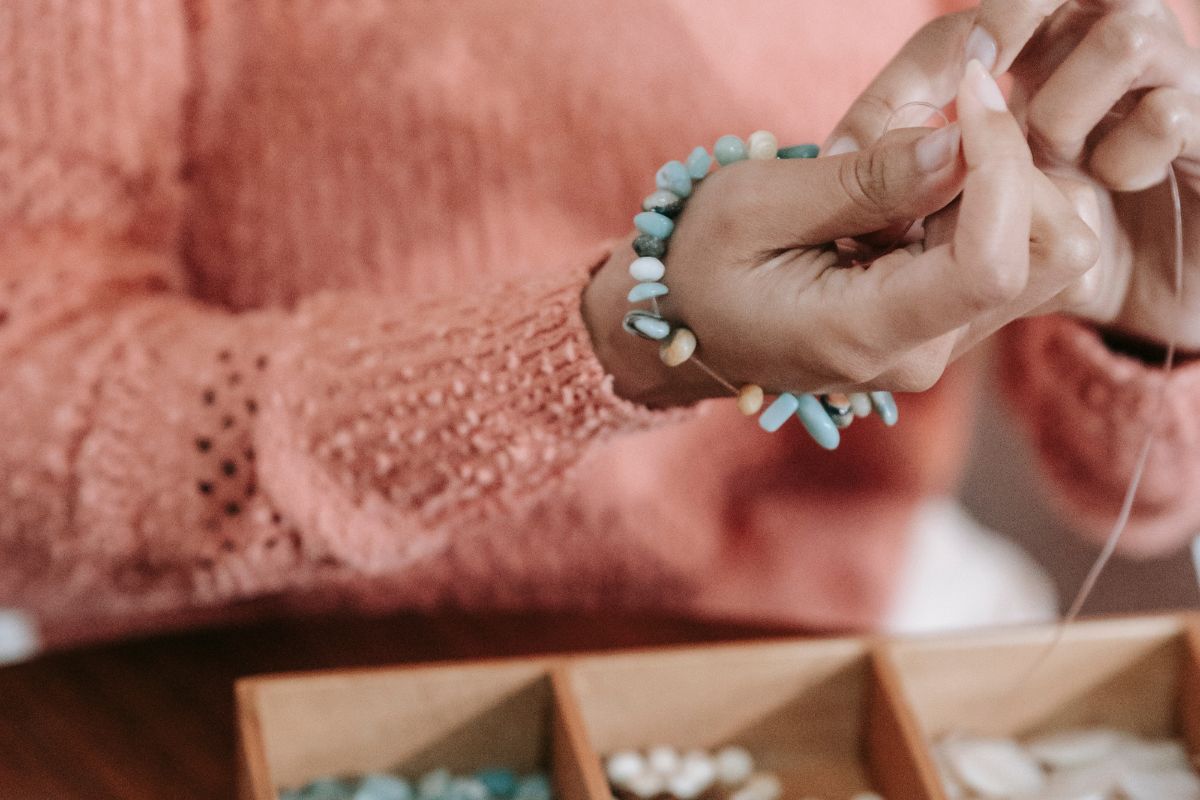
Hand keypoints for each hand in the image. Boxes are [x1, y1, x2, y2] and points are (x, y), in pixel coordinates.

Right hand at [583, 63, 1094, 408]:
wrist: (686, 326)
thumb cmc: (700, 266)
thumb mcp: (753, 205)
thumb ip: (859, 181)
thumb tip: (958, 144)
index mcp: (866, 334)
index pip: (993, 263)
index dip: (1003, 167)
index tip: (966, 98)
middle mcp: (922, 353)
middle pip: (1049, 253)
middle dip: (1015, 169)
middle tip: (943, 124)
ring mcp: (941, 343)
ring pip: (1047, 249)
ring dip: (1005, 183)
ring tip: (918, 163)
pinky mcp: (948, 323)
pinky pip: (1014, 253)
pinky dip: (990, 201)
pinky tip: (921, 188)